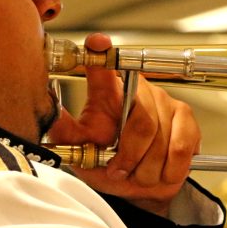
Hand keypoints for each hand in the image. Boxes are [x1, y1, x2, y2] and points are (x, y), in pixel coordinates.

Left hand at [46, 33, 200, 215]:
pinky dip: (168, 169)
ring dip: (146, 168)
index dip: (101, 51)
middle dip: (130, 155)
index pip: (104, 65)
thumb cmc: (107, 162)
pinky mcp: (186, 119)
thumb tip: (40, 114)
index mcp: (110, 92)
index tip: (97, 43)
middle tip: (118, 170)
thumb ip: (63, 131)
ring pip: (161, 139)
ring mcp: (167, 102)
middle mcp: (140, 90)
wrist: (136, 185)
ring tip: (136, 174)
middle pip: (142, 121)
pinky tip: (159, 172)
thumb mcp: (80, 148)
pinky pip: (181, 147)